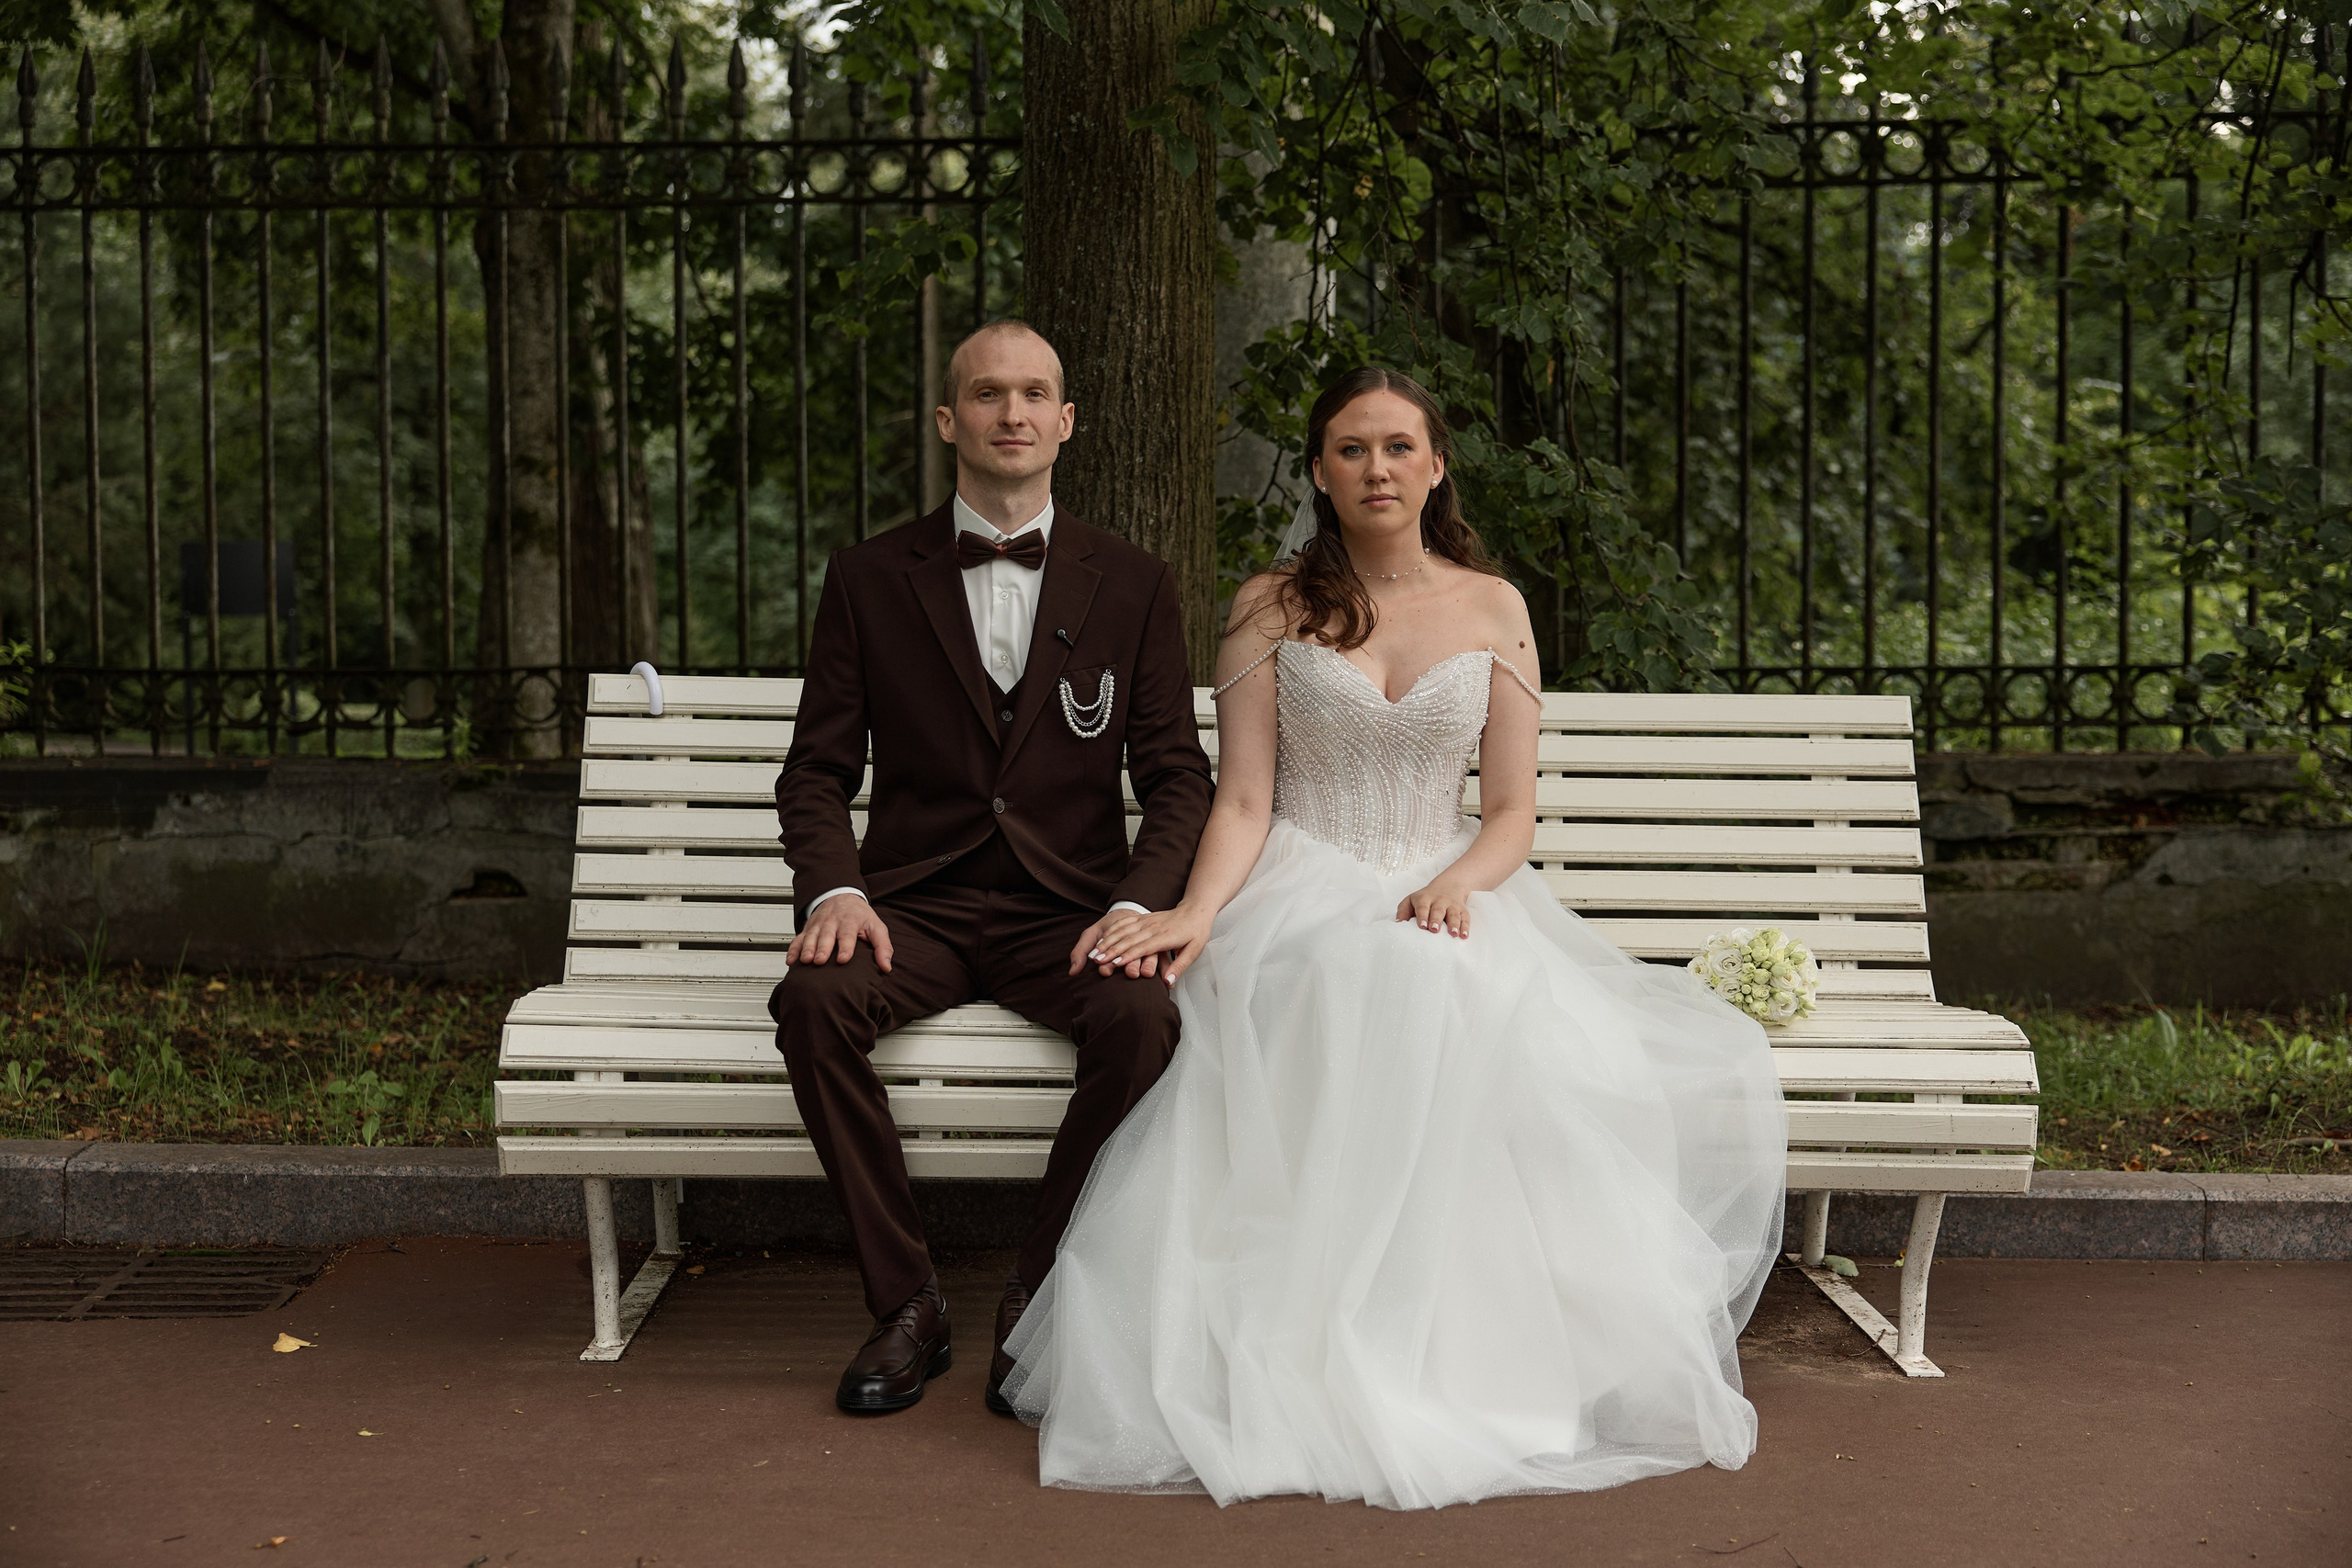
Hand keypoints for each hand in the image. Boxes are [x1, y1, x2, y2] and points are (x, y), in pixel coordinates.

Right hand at [788, 893, 892, 970]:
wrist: (841, 895)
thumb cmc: (860, 915)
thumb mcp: (876, 926)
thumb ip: (883, 946)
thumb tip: (886, 967)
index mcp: (850, 921)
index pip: (848, 935)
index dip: (846, 947)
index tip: (844, 959)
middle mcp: (832, 922)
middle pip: (826, 936)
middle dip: (822, 948)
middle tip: (820, 961)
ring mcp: (818, 925)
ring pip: (810, 937)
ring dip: (807, 948)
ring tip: (805, 960)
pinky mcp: (808, 929)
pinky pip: (798, 939)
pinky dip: (793, 949)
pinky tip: (791, 961)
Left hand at [1067, 915, 1158, 980]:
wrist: (1130, 910)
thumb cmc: (1109, 925)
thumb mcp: (1091, 934)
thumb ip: (1079, 952)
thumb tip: (1073, 971)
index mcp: (1118, 929)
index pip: (1114, 945)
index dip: (1109, 958)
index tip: (1105, 970)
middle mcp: (1135, 935)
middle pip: (1134, 950)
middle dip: (1132, 963)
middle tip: (1131, 974)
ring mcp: (1148, 940)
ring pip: (1150, 953)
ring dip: (1149, 964)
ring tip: (1149, 975)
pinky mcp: (1158, 947)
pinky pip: (1164, 957)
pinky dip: (1165, 967)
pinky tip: (1168, 982)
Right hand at [1069, 903, 1212, 985]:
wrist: (1195, 910)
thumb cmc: (1195, 933)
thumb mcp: (1193, 952)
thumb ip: (1179, 967)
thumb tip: (1167, 982)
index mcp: (1165, 937)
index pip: (1143, 947)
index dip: (1128, 956)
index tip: (1114, 964)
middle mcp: (1153, 928)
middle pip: (1128, 939)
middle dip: (1111, 950)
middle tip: (1097, 961)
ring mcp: (1147, 921)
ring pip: (1123, 931)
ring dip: (1107, 941)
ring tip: (1094, 952)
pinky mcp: (1143, 918)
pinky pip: (1125, 923)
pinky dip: (1112, 931)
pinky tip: (1102, 938)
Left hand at [1396, 880, 1474, 939]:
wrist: (1448, 886)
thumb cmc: (1424, 899)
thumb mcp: (1411, 901)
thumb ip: (1403, 911)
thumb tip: (1398, 924)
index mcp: (1424, 898)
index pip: (1423, 906)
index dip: (1422, 915)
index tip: (1421, 926)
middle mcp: (1439, 901)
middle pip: (1438, 910)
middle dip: (1436, 920)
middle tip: (1435, 930)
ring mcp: (1452, 905)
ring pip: (1453, 914)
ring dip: (1454, 924)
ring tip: (1453, 934)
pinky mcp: (1462, 910)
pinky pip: (1465, 918)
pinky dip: (1465, 927)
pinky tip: (1464, 935)